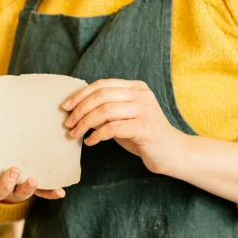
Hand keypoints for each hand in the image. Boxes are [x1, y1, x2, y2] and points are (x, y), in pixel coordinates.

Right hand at [0, 168, 64, 202]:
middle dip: (7, 183)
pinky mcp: (32, 188)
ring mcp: (16, 190)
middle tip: (14, 170)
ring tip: (34, 180)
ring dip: (26, 189)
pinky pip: (41, 194)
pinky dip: (49, 193)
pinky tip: (60, 192)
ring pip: (19, 195)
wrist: (6, 155)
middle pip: (1, 192)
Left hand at [63, 79, 187, 176]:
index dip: (81, 94)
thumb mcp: (124, 120)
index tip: (66, 106)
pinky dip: (97, 135)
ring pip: (105, 110)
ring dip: (85, 123)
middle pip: (101, 95)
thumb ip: (107, 113)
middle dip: (80, 109)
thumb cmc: (145, 137)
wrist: (172, 153)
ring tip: (75, 134)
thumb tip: (79, 112)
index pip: (102, 85)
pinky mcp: (145, 127)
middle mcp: (141, 95)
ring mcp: (144, 110)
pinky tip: (91, 142)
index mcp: (136, 88)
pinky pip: (113, 128)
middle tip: (68, 123)